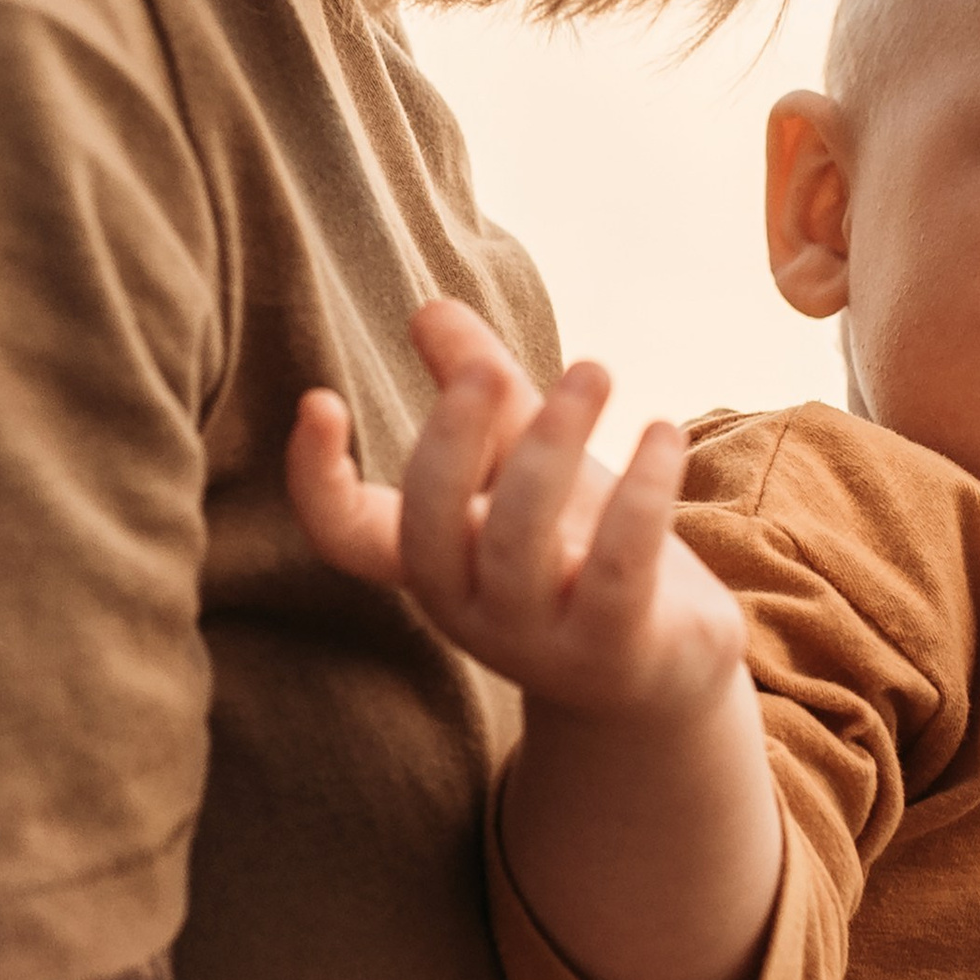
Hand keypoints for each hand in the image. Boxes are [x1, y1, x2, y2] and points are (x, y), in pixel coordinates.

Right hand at [289, 299, 748, 724]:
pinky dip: (642, 492)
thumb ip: (481, 391)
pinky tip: (663, 431)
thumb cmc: (580, 552)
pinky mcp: (614, 649)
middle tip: (489, 365)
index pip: (342, 534)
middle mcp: (466, 607)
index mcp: (431, 559)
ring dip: (554, 442)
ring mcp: (536, 640)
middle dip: (456, 434)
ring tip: (593, 369)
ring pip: (520, 538)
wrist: (663, 671)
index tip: (320, 399)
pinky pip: (617, 566)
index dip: (315, 477)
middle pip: (431, 521)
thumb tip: (428, 308)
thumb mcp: (527, 464)